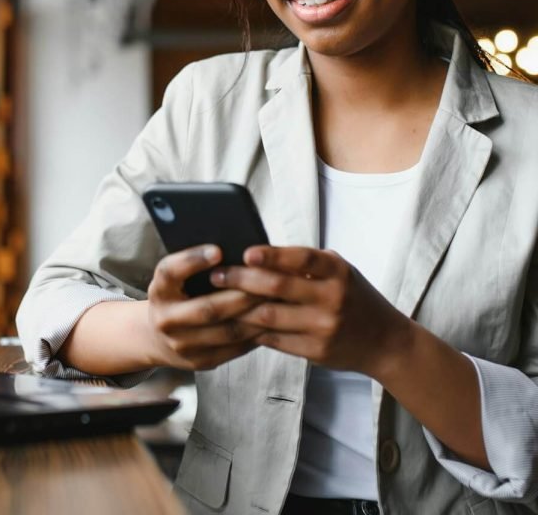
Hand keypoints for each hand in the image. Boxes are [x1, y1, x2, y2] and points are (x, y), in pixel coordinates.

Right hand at [145, 245, 266, 370]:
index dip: (193, 260)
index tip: (218, 250)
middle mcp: (166, 319)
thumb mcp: (175, 278)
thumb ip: (194, 265)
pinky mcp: (200, 361)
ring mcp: (182, 344)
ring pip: (226, 331)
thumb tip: (235, 251)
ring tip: (276, 301)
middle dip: (241, 295)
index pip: (171, 272)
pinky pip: (233, 347)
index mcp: (159, 290)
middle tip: (267, 281)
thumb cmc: (176, 296)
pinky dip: (254, 334)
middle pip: (207, 308)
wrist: (157, 338)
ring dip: (255, 316)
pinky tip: (270, 321)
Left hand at [210, 245, 411, 377]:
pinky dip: (252, 330)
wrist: (385, 342)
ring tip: (216, 299)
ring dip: (239, 308)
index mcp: (337, 272)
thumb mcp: (339, 272)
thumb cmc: (354, 297)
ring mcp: (324, 327)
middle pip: (279, 287)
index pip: (302, 259)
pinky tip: (234, 322)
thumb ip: (306, 264)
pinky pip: (275, 339)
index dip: (273, 255)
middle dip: (242, 280)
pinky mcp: (316, 351)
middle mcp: (332, 298)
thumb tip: (258, 253)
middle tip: (216, 275)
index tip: (247, 252)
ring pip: (270, 316)